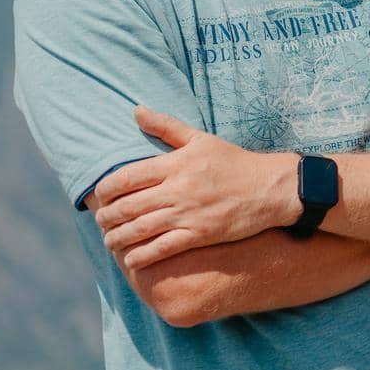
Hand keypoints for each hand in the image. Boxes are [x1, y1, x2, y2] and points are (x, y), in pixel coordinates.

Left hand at [92, 107, 295, 268]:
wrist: (269, 188)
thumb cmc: (234, 162)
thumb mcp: (200, 139)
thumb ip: (166, 126)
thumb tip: (136, 110)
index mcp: (175, 164)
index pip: (127, 177)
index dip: (106, 190)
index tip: (100, 197)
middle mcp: (177, 189)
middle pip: (129, 206)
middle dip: (107, 217)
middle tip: (101, 222)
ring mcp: (188, 214)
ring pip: (140, 229)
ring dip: (118, 238)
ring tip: (109, 242)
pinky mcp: (199, 234)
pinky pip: (163, 248)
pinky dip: (142, 256)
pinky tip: (131, 259)